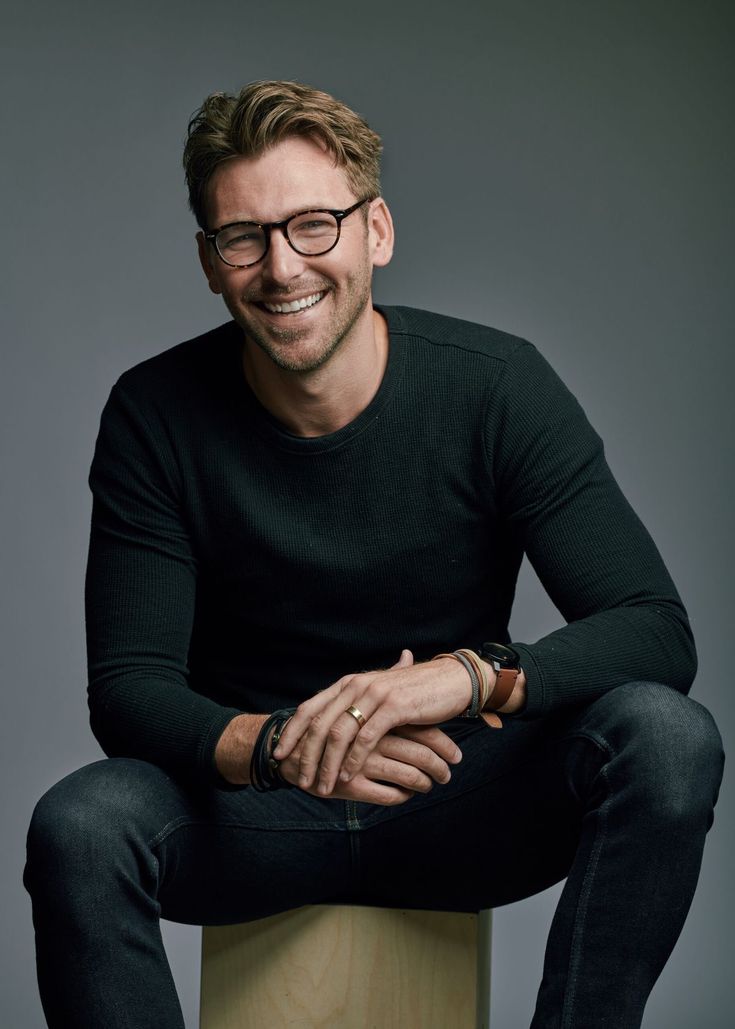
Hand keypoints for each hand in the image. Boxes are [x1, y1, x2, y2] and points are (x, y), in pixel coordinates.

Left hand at [274, 649, 470, 794]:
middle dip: (305, 754)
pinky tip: (346, 776)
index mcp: (348, 683)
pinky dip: (352, 759)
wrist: (451, 681)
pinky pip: (364, 738)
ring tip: (321, 785)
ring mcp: (374, 695)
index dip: (292, 732)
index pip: (309, 707)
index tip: (279, 754)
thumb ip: (356, 706)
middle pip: (318, 723)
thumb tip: (334, 724)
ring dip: (326, 763)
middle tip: (299, 779)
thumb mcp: (378, 695)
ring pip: (338, 733)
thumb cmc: (415, 693)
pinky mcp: (393, 707)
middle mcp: (356, 685)